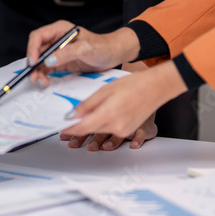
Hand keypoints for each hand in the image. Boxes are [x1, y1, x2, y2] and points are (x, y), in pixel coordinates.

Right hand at [26, 20, 138, 86]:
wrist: (112, 55)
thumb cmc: (102, 46)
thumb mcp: (85, 49)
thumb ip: (66, 53)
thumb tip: (49, 60)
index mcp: (60, 30)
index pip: (38, 36)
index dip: (32, 49)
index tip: (34, 62)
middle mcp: (56, 39)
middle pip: (37, 50)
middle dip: (33, 64)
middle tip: (34, 76)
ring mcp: (57, 51)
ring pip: (40, 61)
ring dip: (38, 72)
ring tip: (41, 82)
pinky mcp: (60, 61)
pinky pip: (47, 68)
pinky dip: (44, 75)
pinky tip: (45, 81)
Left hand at [62, 62, 186, 141]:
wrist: (156, 88)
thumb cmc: (133, 84)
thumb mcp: (105, 90)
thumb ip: (88, 104)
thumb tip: (72, 115)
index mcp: (109, 114)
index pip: (82, 127)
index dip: (69, 129)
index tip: (59, 128)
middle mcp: (116, 126)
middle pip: (90, 130)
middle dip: (76, 128)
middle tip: (65, 124)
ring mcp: (123, 130)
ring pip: (98, 131)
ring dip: (88, 127)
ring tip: (79, 122)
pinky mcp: (127, 130)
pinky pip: (109, 130)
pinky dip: (100, 125)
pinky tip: (97, 118)